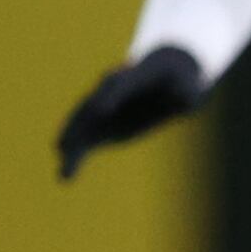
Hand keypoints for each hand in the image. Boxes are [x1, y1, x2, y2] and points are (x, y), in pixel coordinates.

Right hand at [57, 46, 206, 179]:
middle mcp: (110, 91)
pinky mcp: (102, 126)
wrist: (162, 77)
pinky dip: (75, 158)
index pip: (121, 85)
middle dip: (79, 122)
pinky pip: (85, 142)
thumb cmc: (176, 80)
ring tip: (61, 165)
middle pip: (91, 105)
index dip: (111, 97)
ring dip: (71, 145)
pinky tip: (65, 177)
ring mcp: (102, 108)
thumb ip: (187, 91)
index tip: (102, 110)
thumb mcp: (189, 83)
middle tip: (66, 140)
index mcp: (132, 74)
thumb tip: (182, 100)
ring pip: (81, 126)